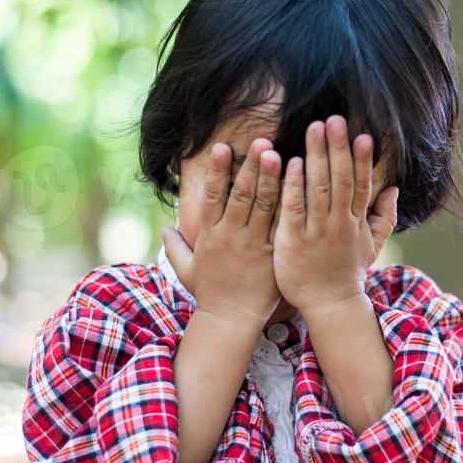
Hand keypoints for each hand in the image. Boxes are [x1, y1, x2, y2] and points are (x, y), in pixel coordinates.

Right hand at [162, 138, 281, 326]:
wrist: (231, 321)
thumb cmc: (209, 294)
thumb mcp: (185, 270)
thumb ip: (173, 247)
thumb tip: (164, 229)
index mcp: (210, 235)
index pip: (212, 196)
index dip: (216, 171)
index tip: (221, 147)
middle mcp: (231, 236)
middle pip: (241, 195)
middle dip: (250, 166)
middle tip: (260, 141)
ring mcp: (254, 245)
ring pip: (263, 206)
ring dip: (270, 178)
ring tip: (277, 153)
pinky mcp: (273, 256)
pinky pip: (283, 227)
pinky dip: (289, 205)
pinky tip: (298, 186)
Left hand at [273, 115, 397, 315]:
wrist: (329, 305)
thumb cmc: (347, 273)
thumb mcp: (371, 246)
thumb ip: (384, 217)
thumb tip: (393, 189)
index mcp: (355, 222)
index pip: (362, 184)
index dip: (363, 159)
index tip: (363, 134)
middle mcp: (339, 223)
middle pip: (341, 179)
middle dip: (338, 148)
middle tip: (335, 119)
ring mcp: (316, 231)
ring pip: (318, 188)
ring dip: (317, 157)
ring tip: (315, 129)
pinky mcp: (293, 240)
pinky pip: (294, 208)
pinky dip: (294, 185)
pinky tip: (292, 162)